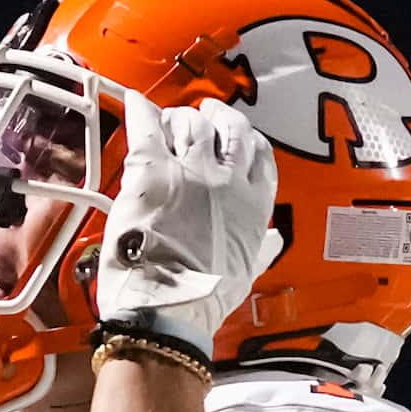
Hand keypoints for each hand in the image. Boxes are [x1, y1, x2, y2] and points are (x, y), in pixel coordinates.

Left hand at [95, 93, 280, 351]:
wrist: (168, 307)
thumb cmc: (207, 297)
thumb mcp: (246, 271)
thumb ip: (261, 247)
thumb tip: (273, 239)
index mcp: (254, 204)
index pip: (261, 155)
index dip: (247, 138)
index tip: (234, 135)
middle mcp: (228, 179)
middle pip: (229, 129)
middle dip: (216, 117)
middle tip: (203, 114)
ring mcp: (191, 170)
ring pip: (192, 122)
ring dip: (180, 118)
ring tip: (170, 120)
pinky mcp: (152, 170)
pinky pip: (148, 125)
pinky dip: (142, 111)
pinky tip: (137, 104)